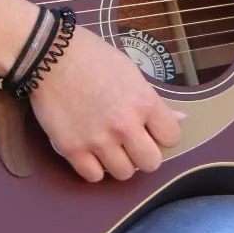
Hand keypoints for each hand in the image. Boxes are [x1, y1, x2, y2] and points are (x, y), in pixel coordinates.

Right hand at [28, 25, 185, 181]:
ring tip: (110, 147)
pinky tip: (91, 152)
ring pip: (123, 174)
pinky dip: (93, 168)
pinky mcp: (71, 149)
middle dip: (144, 154)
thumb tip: (181, 118)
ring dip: (119, 163)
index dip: (163, 135)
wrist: (51, 55)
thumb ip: (155, 101)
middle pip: (151, 163)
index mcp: (144, 103)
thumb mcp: (132, 73)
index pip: (172, 138)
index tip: (152, 130)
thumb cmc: (94, 58)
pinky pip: (92, 177)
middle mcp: (124, 125)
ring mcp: (97, 140)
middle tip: (132, 143)